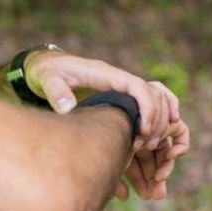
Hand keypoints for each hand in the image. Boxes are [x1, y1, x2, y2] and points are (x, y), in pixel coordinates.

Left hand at [24, 50, 179, 149]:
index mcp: (105, 74)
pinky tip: (165, 129)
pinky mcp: (120, 94)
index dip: (147, 107)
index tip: (145, 130)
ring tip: (150, 144)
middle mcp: (118, 78)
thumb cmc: (46, 72)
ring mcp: (120, 85)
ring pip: (155, 97)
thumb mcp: (46, 78)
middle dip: (156, 118)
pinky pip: (148, 100)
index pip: (137, 86)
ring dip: (159, 119)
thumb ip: (56, 91)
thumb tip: (67, 108)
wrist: (46, 66)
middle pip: (152, 93)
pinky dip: (161, 111)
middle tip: (148, 144)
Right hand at [115, 118, 190, 200]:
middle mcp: (142, 135)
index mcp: (128, 144)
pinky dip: (180, 145)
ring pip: (166, 150)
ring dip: (166, 166)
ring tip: (160, 177)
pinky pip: (181, 132)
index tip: (146, 196)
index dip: (143, 182)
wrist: (118, 115)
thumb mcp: (113, 165)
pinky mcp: (169, 117)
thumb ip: (117, 182)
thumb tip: (126, 198)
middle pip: (154, 161)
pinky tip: (170, 156)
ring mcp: (156, 126)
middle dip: (155, 179)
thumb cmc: (110, 140)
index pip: (139, 167)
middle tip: (157, 194)